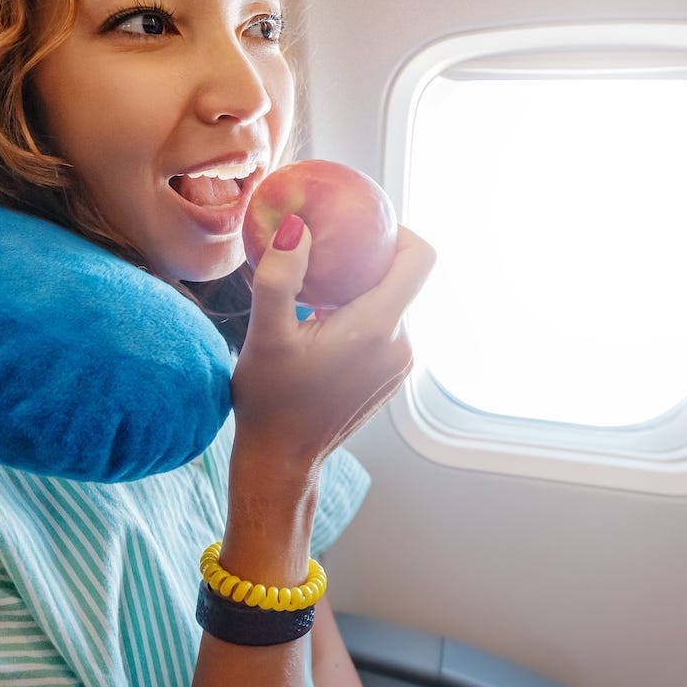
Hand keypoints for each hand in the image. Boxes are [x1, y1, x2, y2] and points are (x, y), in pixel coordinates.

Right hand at [231, 220, 435, 473]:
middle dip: (368, 259)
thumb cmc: (270, 400)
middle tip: (325, 252)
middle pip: (403, 278)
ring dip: (361, 289)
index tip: (359, 226)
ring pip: (392, 303)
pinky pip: (386, 328)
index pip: (420, 258)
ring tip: (317, 290)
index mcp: (377, 328)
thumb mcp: (266, 334)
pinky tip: (322, 322)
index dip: (398, 231)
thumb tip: (297, 227)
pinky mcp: (391, 376)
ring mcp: (400, 364)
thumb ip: (281, 277)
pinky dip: (361, 315)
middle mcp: (401, 345)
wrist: (282, 460)